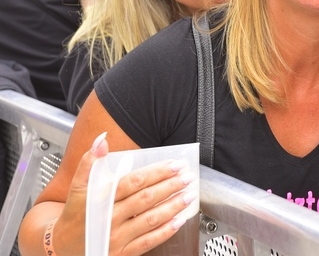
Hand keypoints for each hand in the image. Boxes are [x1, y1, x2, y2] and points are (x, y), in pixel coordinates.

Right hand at [55, 133, 197, 255]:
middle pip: (145, 199)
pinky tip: (179, 221)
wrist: (62, 248)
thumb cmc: (76, 215)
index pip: (133, 182)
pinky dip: (165, 231)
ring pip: (150, 220)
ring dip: (173, 207)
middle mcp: (109, 219)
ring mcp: (116, 238)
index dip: (156, 172)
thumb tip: (102, 139)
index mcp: (100, 200)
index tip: (175, 165)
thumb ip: (90, 162)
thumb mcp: (78, 187)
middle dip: (170, 186)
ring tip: (189, 195)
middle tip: (188, 177)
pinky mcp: (121, 253)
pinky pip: (147, 242)